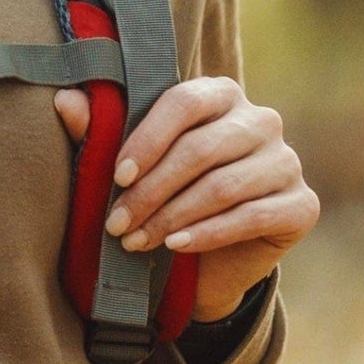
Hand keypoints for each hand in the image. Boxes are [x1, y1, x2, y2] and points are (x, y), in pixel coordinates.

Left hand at [54, 78, 318, 320]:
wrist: (201, 266)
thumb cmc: (160, 204)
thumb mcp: (128, 172)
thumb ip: (99, 134)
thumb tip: (63, 100)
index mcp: (220, 97)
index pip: (185, 101)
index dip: (148, 139)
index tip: (116, 177)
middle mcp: (260, 122)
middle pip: (201, 149)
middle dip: (150, 192)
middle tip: (115, 225)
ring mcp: (285, 162)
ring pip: (223, 186)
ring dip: (171, 218)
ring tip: (134, 242)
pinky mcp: (300, 205)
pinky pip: (251, 216)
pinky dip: (207, 234)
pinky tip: (176, 247)